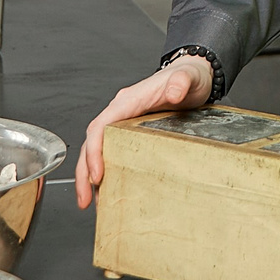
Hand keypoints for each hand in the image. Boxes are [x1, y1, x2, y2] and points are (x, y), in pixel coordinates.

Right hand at [74, 54, 214, 208]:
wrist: (195, 76)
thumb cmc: (189, 78)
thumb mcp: (188, 78)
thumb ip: (181, 82)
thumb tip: (175, 91)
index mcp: (129, 101)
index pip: (101, 126)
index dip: (94, 151)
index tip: (96, 175)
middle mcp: (121, 112)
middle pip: (92, 143)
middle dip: (84, 172)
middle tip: (85, 199)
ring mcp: (124, 123)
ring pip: (97, 150)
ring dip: (89, 177)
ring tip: (91, 203)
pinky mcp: (131, 134)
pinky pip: (111, 153)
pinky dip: (105, 173)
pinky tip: (107, 192)